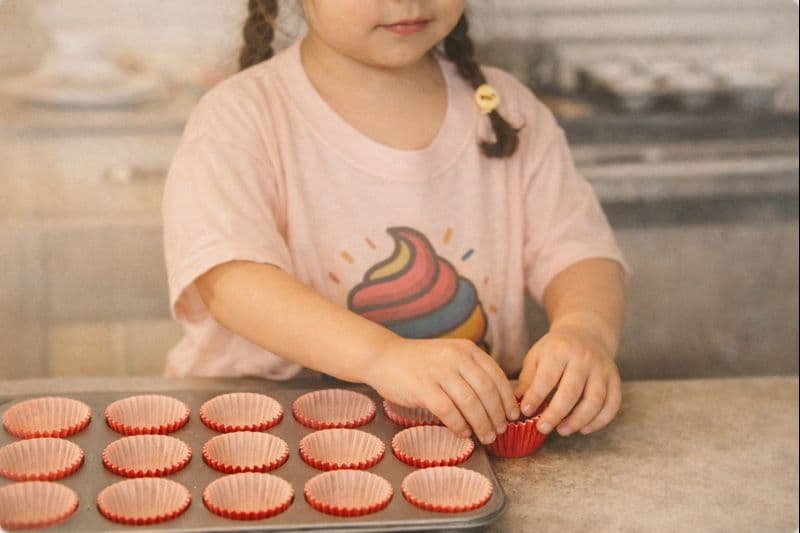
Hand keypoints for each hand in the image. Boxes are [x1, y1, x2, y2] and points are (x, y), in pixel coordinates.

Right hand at [365, 337, 519, 443]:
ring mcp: (438, 371)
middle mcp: (455, 357)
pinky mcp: (422, 388)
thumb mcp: (450, 356)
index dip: (508, 398)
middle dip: (497, 415)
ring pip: (470, 403)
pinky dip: (459, 426)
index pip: (496, 375)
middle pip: (487, 391)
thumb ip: (471, 371)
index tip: (514, 415)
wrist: (383, 357)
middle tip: (501, 431)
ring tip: (487, 437)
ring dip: (482, 424)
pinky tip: (463, 434)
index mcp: (466, 349)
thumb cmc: (420, 362)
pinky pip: (448, 411)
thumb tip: (498, 401)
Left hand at [515, 324, 620, 435]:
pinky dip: (599, 421)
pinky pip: (612, 404)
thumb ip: (528, 380)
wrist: (586, 333)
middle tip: (542, 428)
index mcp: (560, 350)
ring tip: (561, 431)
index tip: (525, 412)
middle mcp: (584, 358)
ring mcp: (602, 369)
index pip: (548, 377)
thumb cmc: (555, 350)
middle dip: (556, 413)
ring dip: (578, 420)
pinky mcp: (615, 380)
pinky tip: (583, 429)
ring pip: (595, 400)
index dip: (536, 396)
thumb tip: (517, 406)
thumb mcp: (536, 357)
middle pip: (572, 390)